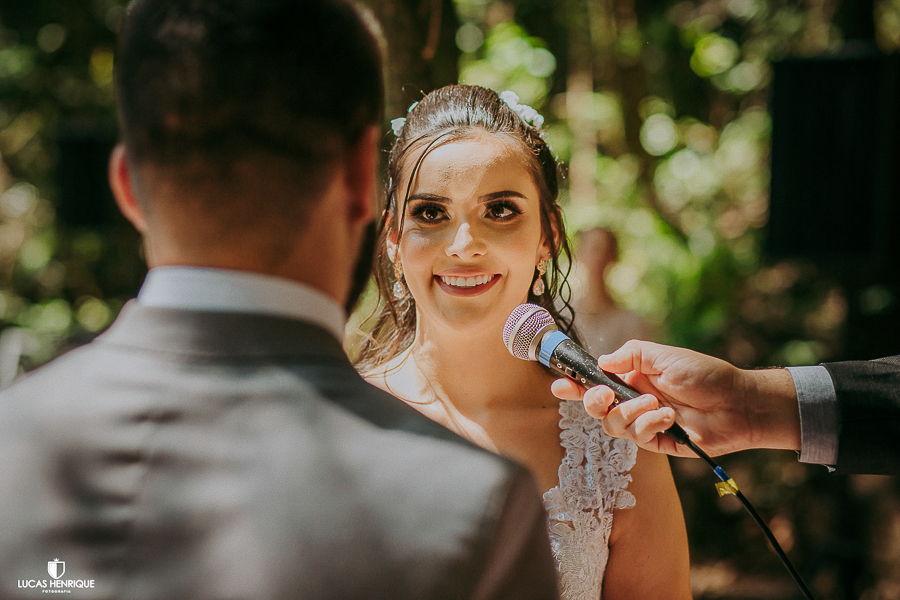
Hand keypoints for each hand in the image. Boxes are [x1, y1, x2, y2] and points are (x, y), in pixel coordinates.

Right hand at [551, 340, 800, 457]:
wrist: (738, 403)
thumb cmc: (705, 374)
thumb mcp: (665, 355)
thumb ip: (632, 354)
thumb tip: (603, 361)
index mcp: (633, 378)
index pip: (597, 382)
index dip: (575, 386)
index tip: (559, 384)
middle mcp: (635, 401)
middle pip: (597, 408)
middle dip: (593, 402)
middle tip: (605, 395)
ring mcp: (645, 422)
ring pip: (613, 425)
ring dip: (629, 413)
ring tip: (655, 404)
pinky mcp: (658, 442)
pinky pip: (638, 438)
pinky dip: (648, 425)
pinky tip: (667, 416)